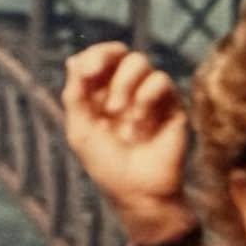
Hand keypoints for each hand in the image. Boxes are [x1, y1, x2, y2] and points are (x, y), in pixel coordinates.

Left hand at [61, 42, 194, 244]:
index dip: (93, 56)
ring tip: (119, 114)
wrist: (139, 192)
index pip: (99, 58)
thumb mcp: (81, 130)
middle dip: (106, 61)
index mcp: (102, 93)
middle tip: (95, 82)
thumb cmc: (107, 165)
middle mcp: (127, 90)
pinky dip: (146, 98)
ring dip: (124, 85)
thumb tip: (73, 60)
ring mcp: (150, 95)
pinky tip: (141, 123)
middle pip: (121, 53)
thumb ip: (75, 95)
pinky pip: (161, 81)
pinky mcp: (172, 104)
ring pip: (140, 62)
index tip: (85, 73)